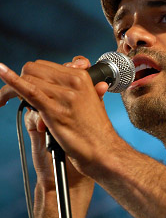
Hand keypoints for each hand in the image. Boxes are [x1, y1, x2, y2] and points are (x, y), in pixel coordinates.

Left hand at [24, 56, 107, 189]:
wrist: (104, 151)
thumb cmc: (96, 131)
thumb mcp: (92, 101)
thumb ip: (80, 87)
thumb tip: (75, 71)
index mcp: (81, 77)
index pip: (45, 66)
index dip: (34, 77)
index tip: (31, 88)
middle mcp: (73, 83)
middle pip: (33, 69)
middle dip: (24, 81)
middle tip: (22, 99)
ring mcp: (64, 96)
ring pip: (27, 79)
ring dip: (15, 92)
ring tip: (13, 104)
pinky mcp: (54, 111)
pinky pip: (28, 90)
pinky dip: (11, 81)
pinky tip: (1, 71)